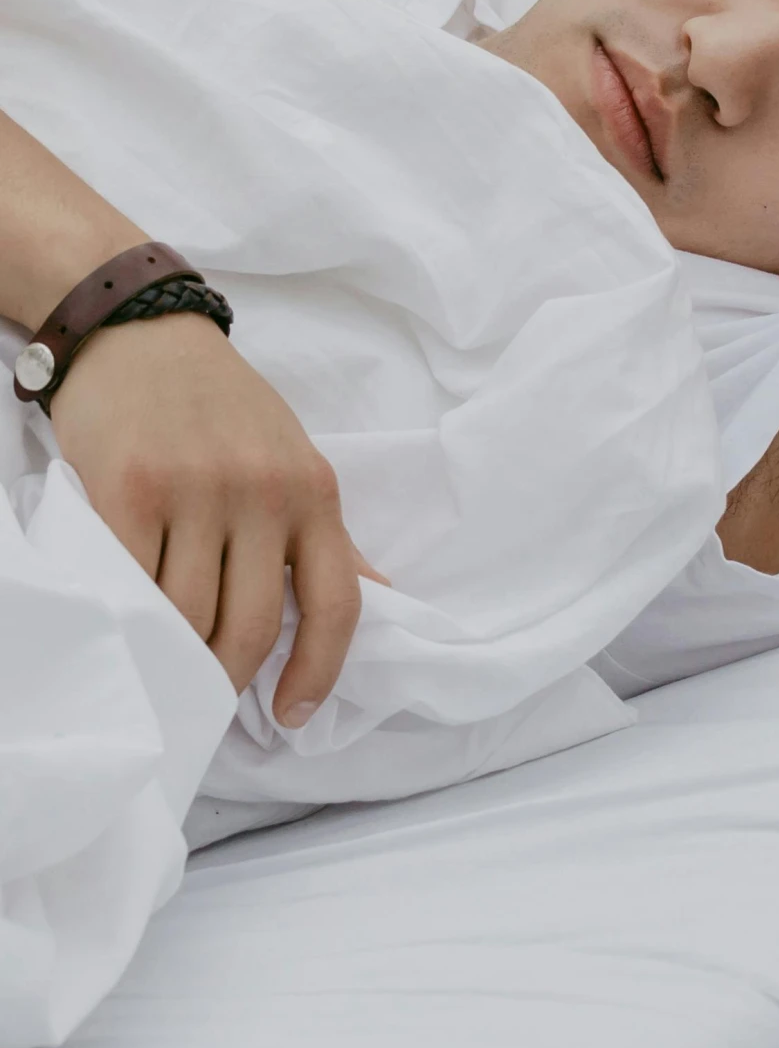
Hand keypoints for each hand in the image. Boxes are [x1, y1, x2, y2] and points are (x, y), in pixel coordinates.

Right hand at [48, 312, 375, 723]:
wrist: (141, 333)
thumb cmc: (221, 406)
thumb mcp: (294, 458)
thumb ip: (327, 535)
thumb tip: (382, 596)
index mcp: (314, 489)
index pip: (338, 602)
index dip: (320, 671)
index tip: (292, 715)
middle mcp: (263, 491)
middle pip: (250, 627)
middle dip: (227, 680)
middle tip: (205, 698)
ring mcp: (195, 490)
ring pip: (187, 617)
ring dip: (173, 655)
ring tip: (162, 665)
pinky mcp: (129, 490)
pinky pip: (132, 584)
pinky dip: (129, 619)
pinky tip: (128, 629)